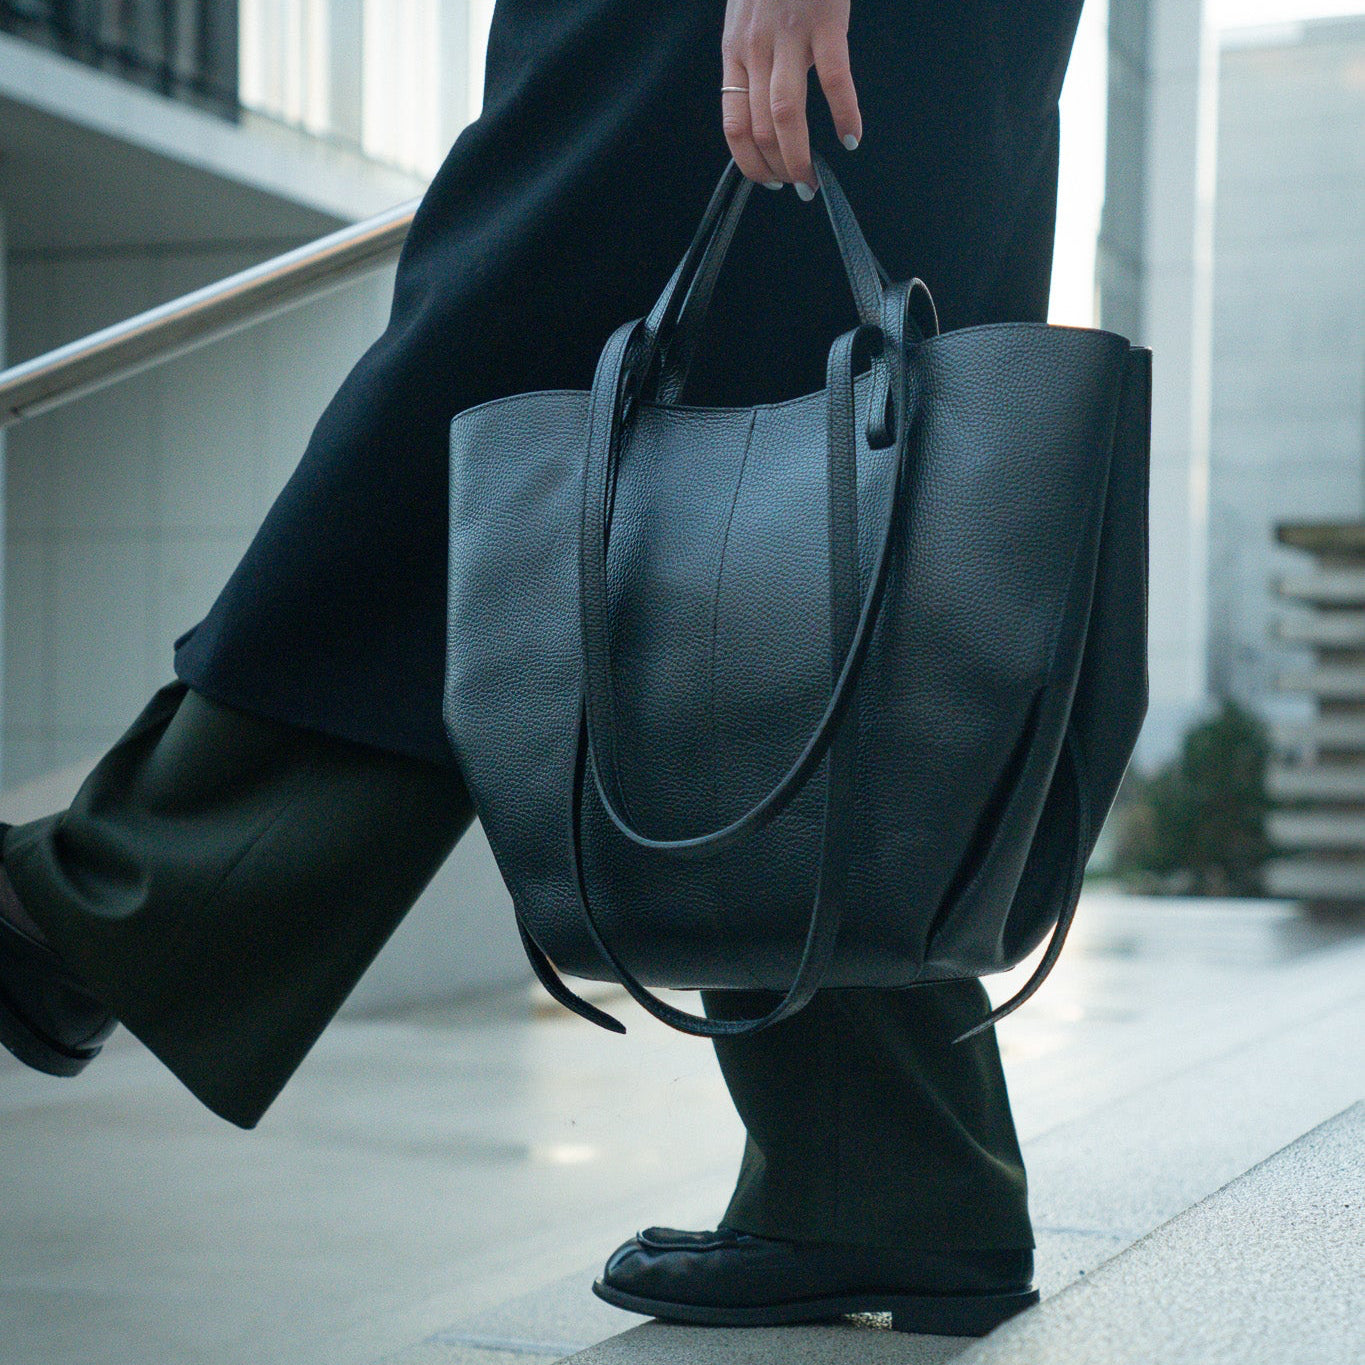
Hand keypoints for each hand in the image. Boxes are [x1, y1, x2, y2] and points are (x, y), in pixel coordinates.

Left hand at [721, 0, 861, 198]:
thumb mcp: (746, 21)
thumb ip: (751, 62)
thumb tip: (760, 112)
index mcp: (735, 54)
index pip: (734, 127)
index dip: (750, 164)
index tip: (769, 181)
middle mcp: (756, 50)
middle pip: (760, 129)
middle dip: (779, 170)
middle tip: (799, 188)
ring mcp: (790, 36)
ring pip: (786, 115)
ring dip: (800, 156)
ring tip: (815, 179)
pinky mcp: (826, 22)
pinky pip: (834, 79)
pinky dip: (845, 113)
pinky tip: (853, 135)